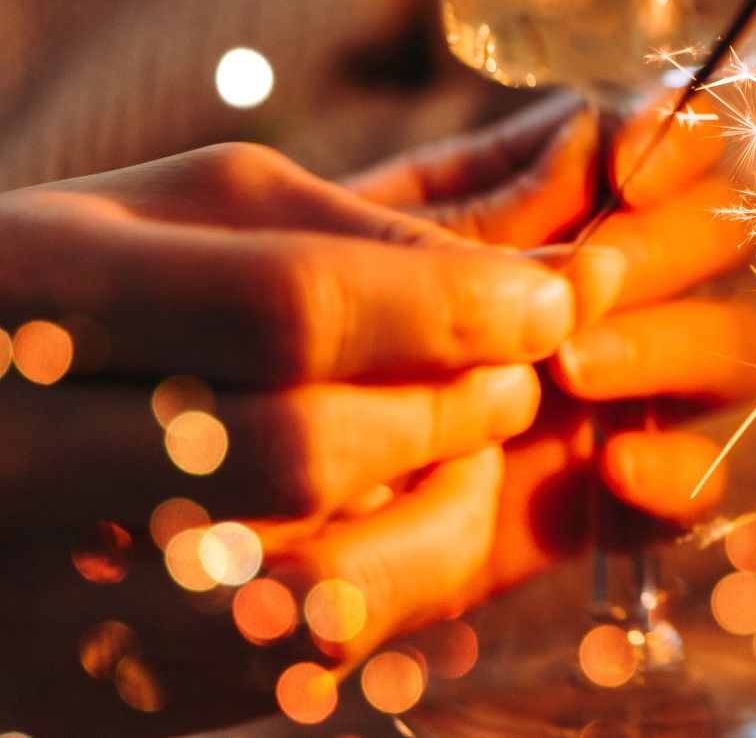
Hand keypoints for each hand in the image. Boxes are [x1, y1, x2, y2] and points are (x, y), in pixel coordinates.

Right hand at [0, 94, 755, 734]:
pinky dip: (374, 592)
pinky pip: (279, 667)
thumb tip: (552, 283)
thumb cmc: (84, 294)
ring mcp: (32, 586)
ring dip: (432, 512)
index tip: (549, 304)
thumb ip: (360, 236)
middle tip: (512, 377)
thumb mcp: (187, 216)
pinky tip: (388, 526)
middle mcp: (9, 447)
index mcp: (33, 284)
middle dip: (451, 409)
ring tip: (464, 445)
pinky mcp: (80, 689)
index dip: (451, 310)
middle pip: (306, 448)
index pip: (290, 307)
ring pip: (305, 582)